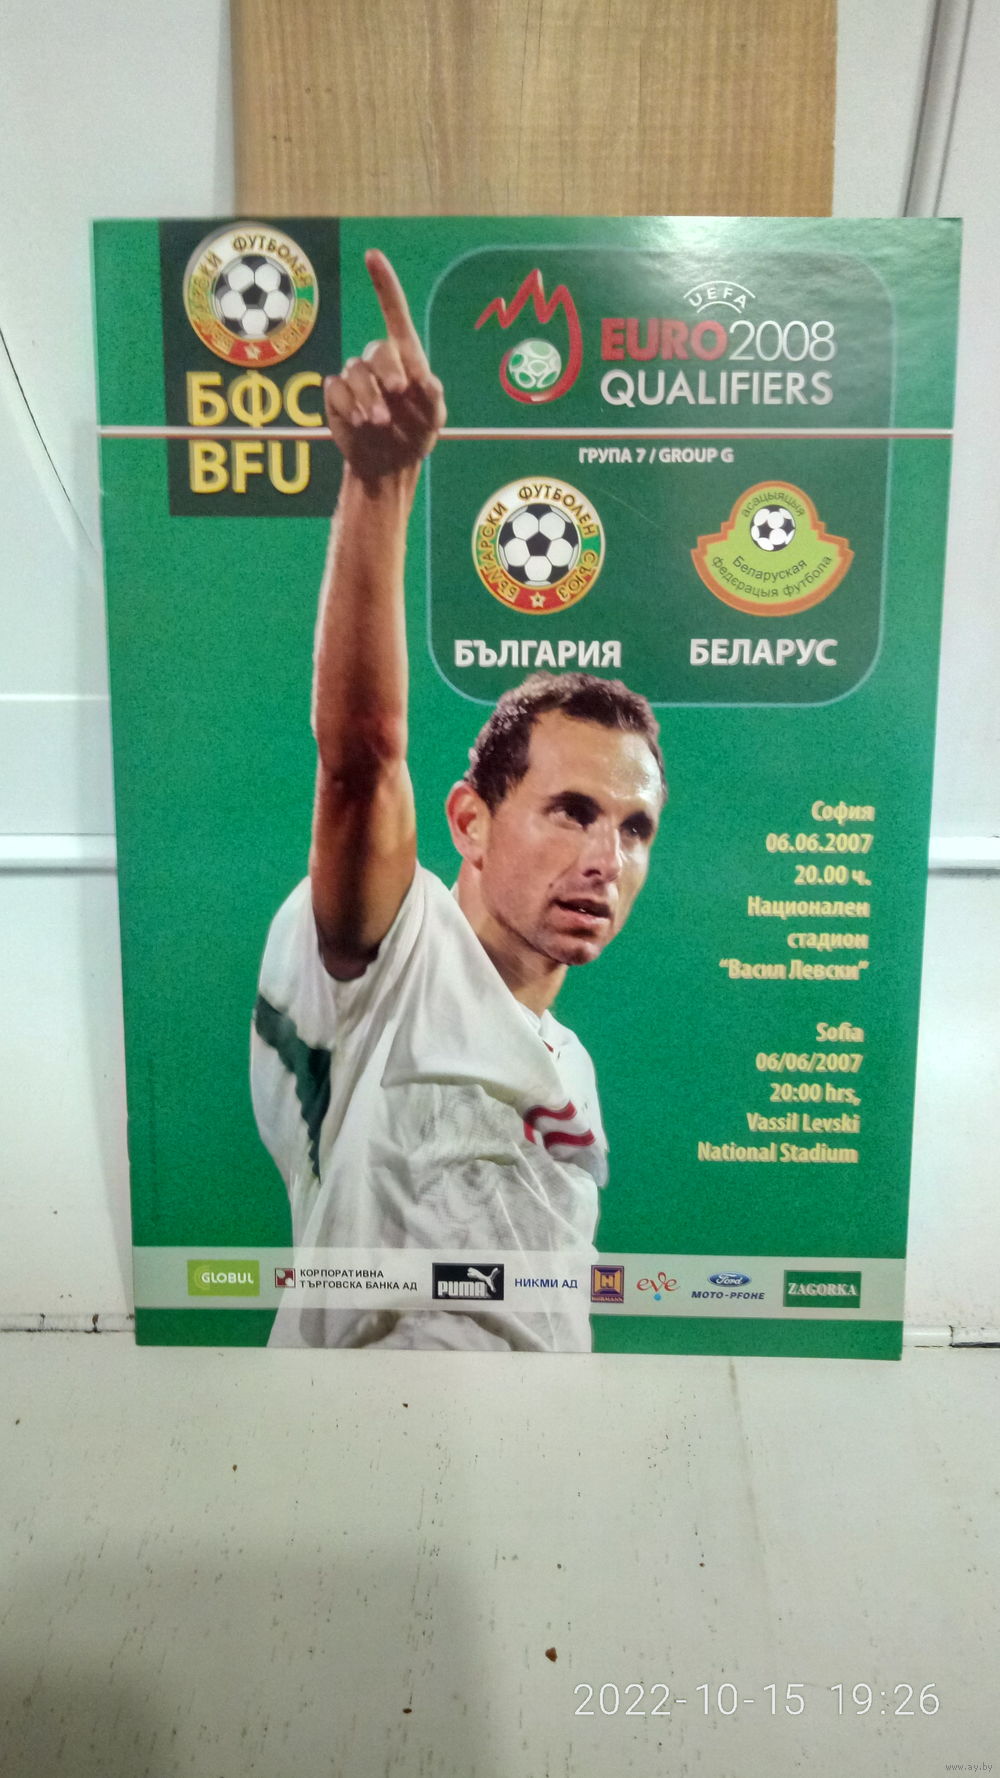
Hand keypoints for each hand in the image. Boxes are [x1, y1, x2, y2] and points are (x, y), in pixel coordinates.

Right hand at [324, 250, 445, 479]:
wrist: (388, 465)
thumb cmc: (416, 437)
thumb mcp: (433, 421)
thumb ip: (433, 399)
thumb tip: (427, 379)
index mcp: (406, 359)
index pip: (394, 314)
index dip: (383, 285)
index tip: (372, 256)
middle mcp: (378, 363)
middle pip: (377, 350)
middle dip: (388, 369)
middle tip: (398, 393)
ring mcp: (356, 378)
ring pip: (355, 372)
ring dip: (369, 396)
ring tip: (379, 422)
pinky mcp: (337, 396)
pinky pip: (337, 390)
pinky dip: (349, 405)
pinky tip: (360, 422)